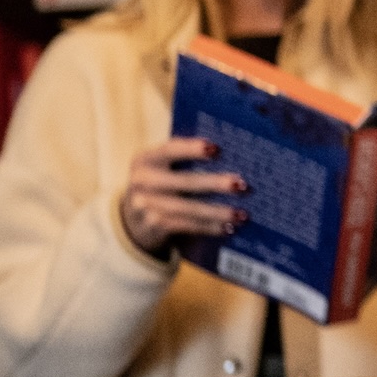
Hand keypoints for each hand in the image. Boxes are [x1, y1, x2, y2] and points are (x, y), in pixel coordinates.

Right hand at [120, 137, 244, 255]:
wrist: (133, 220)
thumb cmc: (161, 186)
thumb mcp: (163, 169)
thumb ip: (186, 162)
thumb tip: (233, 159)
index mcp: (145, 159)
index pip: (170, 149)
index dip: (193, 149)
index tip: (218, 149)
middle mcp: (142, 181)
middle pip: (184, 181)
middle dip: (215, 183)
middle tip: (242, 185)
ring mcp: (144, 205)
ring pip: (188, 208)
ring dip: (218, 212)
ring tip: (242, 214)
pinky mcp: (153, 226)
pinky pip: (186, 226)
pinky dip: (209, 227)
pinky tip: (228, 228)